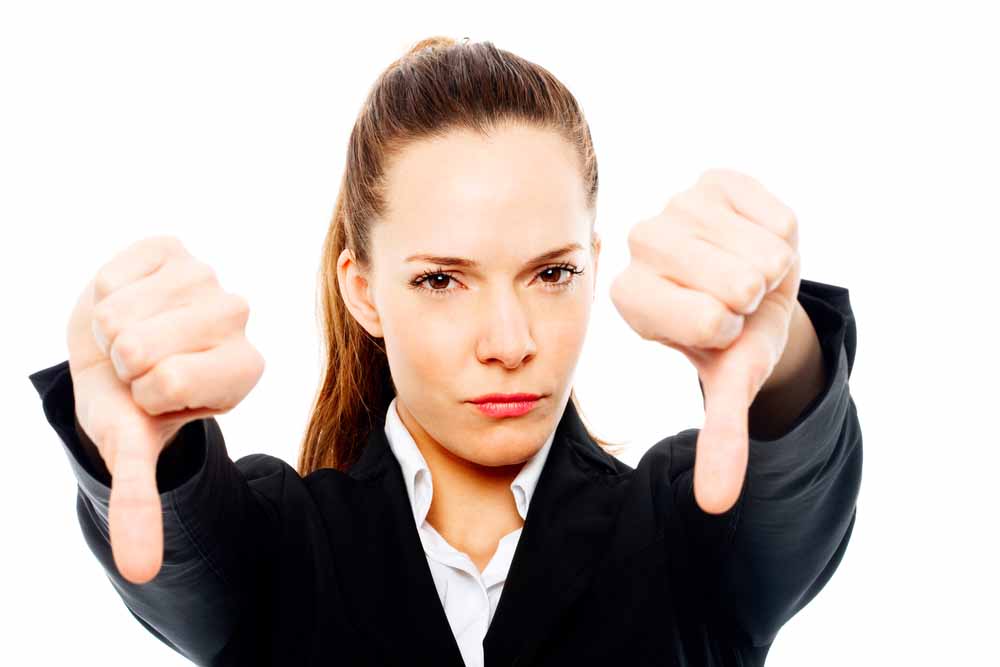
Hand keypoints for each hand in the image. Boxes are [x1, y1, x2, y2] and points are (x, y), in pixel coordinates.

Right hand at [66, 236, 264, 583]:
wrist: (107, 348)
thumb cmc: (128, 401)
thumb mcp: (132, 448)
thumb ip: (141, 504)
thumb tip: (140, 573)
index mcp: (243, 370)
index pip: (167, 384)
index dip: (140, 392)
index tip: (149, 392)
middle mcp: (238, 320)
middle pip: (139, 346)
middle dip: (120, 361)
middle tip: (135, 363)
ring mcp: (207, 279)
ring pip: (122, 310)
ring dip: (109, 326)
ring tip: (128, 333)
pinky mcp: (173, 248)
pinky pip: (115, 273)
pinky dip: (104, 290)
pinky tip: (125, 298)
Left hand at [610, 168, 800, 513]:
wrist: (758, 282)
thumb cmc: (735, 334)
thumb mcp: (729, 382)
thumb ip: (721, 437)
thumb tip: (716, 507)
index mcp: (629, 297)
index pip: (707, 320)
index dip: (732, 328)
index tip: (722, 325)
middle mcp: (640, 245)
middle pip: (738, 283)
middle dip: (756, 300)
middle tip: (738, 297)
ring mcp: (676, 205)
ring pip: (760, 250)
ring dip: (772, 267)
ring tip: (748, 270)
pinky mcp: (714, 178)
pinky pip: (775, 214)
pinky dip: (782, 234)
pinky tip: (756, 236)